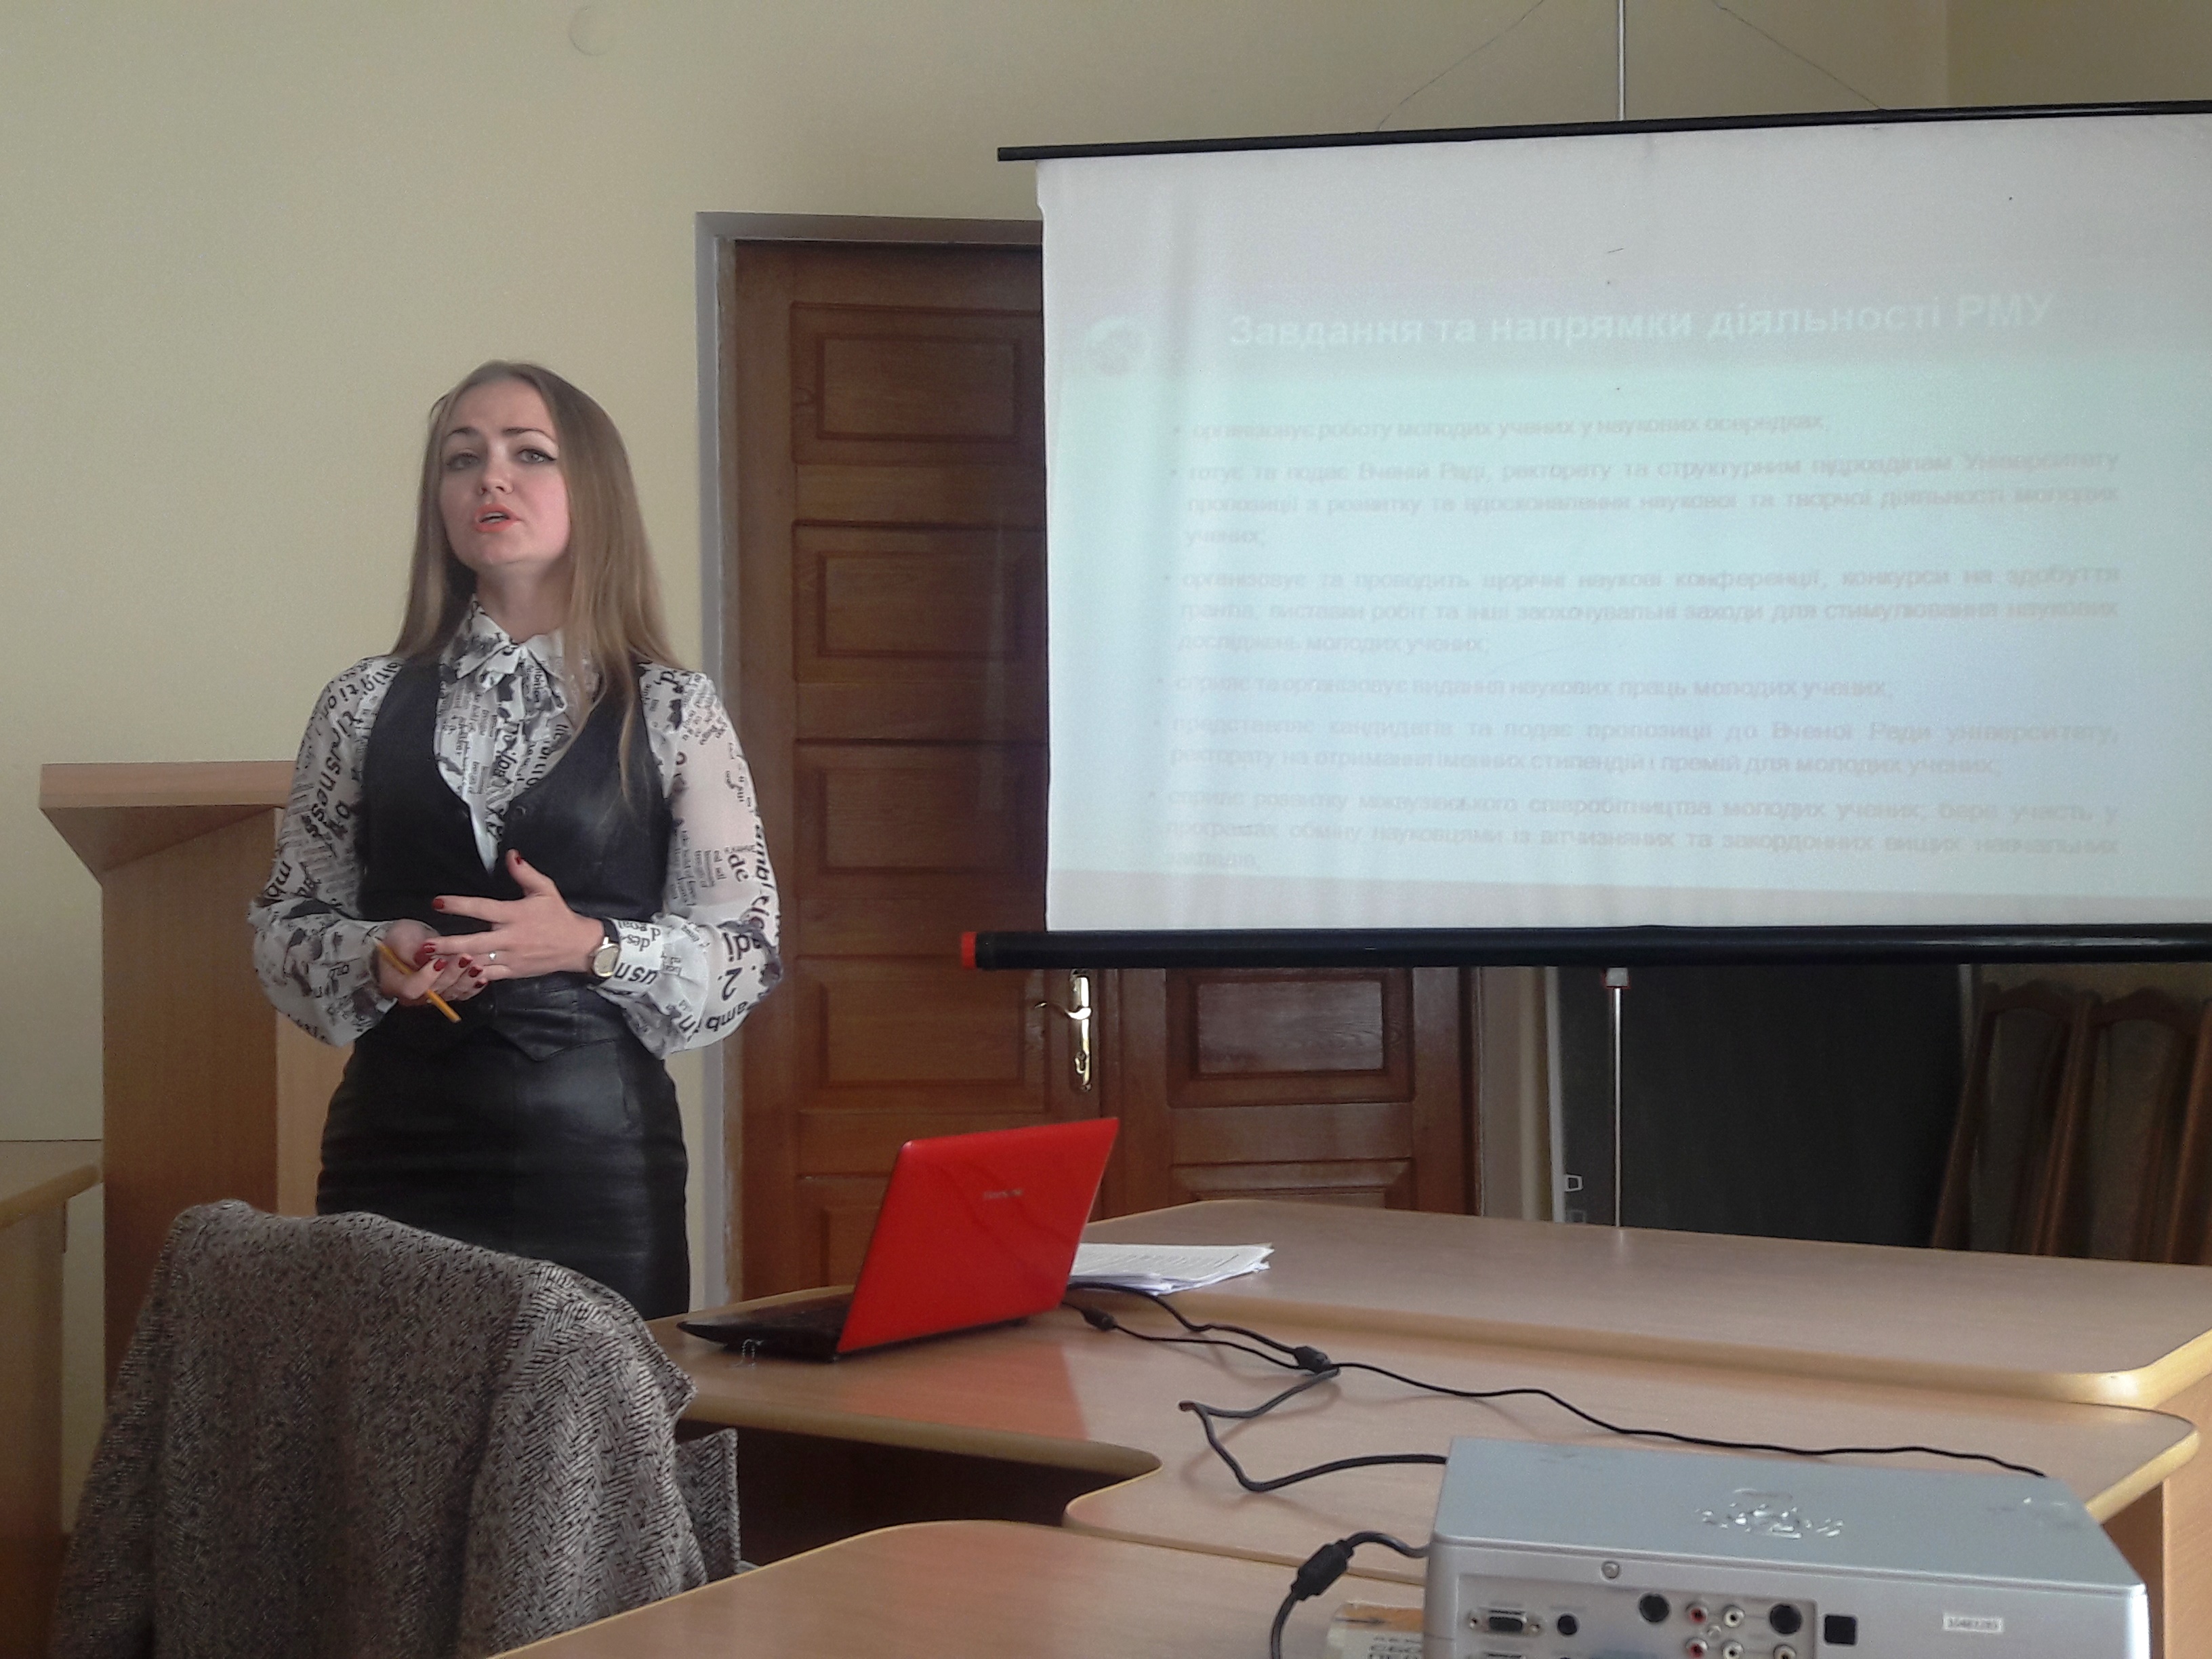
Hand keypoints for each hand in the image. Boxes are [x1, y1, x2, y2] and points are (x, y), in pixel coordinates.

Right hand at [375, 917, 489, 1005]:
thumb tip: (420, 958)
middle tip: (465, 958)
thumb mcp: (399, 937)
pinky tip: (481, 976)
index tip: (439, 960)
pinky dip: (472, 985)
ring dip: (466, 980)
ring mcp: (431, 996)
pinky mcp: (446, 992)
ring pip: (450, 994)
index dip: (427, 976)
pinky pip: (461, 994)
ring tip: (476, 965)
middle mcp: (413, 996)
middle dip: (451, 974)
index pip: (412, 988)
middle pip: (434, 992)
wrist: (410, 941)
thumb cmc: (401, 940)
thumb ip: (407, 949)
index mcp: (395, 984)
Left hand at [423, 850, 603, 982]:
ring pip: (478, 961)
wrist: (577, 946)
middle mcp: (510, 937)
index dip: (459, 905)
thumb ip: (525, 873)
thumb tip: (510, 855)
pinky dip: (471, 976)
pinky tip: (453, 976)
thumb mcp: (546, 890)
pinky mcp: (513, 971)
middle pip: (474, 942)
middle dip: (448, 944)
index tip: (438, 902)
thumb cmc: (559, 916)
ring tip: (430, 962)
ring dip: (453, 962)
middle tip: (425, 945)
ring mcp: (511, 957)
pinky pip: (488, 975)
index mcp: (515, 915)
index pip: (482, 908)